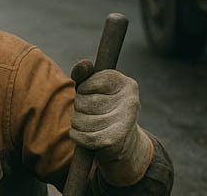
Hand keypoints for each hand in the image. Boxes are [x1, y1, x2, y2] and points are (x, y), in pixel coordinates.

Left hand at [70, 65, 152, 186]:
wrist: (124, 142)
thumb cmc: (105, 107)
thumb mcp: (96, 87)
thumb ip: (85, 73)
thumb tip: (83, 66)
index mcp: (127, 84)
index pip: (87, 83)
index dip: (82, 89)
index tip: (90, 93)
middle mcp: (130, 102)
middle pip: (81, 101)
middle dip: (79, 106)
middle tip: (91, 111)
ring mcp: (124, 123)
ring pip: (79, 119)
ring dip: (77, 122)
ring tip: (89, 123)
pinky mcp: (114, 141)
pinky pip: (81, 136)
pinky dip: (76, 135)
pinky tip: (84, 134)